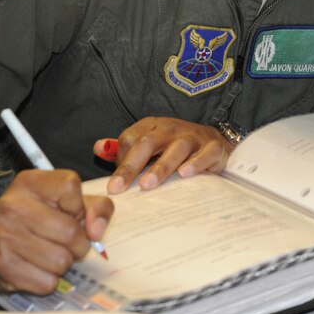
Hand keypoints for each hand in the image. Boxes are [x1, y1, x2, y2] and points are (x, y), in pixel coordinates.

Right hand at [0, 170, 112, 295]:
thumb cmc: (39, 218)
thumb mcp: (70, 202)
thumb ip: (97, 208)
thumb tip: (97, 232)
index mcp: (30, 182)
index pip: (70, 187)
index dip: (79, 206)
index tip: (70, 212)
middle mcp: (12, 205)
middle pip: (71, 233)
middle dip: (78, 243)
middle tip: (65, 241)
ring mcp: (3, 236)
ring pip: (61, 262)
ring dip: (63, 263)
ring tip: (49, 253)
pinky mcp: (1, 266)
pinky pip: (47, 282)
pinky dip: (48, 279)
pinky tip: (37, 267)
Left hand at [93, 117, 230, 193]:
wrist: (215, 141)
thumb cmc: (175, 146)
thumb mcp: (150, 142)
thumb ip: (124, 147)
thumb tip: (98, 148)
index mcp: (152, 126)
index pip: (129, 139)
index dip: (120, 161)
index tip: (115, 185)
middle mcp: (171, 128)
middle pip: (147, 143)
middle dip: (131, 166)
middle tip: (119, 187)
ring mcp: (193, 137)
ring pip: (175, 149)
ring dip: (160, 167)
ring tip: (147, 184)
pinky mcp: (212, 147)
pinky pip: (204, 154)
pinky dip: (195, 164)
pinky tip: (184, 174)